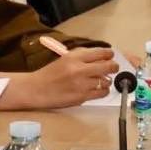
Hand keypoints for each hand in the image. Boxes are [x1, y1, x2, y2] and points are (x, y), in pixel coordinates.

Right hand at [0, 46, 117, 109]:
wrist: (36, 89)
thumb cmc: (50, 74)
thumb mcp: (64, 59)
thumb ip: (82, 56)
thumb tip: (101, 57)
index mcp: (74, 57)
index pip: (100, 52)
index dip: (109, 54)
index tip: (111, 56)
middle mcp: (79, 69)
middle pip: (108, 66)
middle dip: (114, 67)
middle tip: (113, 68)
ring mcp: (81, 84)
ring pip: (106, 81)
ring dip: (106, 81)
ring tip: (101, 81)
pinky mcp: (82, 97)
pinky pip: (102, 93)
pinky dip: (103, 91)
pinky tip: (97, 89)